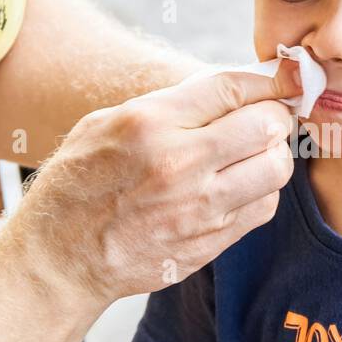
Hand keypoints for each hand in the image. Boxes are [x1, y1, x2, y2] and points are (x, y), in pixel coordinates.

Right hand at [7, 69, 300, 304]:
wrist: (60, 259)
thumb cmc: (79, 184)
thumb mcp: (105, 124)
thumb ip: (167, 104)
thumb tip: (229, 90)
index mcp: (149, 124)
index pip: (232, 88)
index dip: (267, 81)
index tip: (281, 81)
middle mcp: (179, 165)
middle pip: (266, 126)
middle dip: (275, 116)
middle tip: (268, 118)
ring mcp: (198, 209)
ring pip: (275, 169)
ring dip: (274, 154)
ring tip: (257, 152)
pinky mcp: (209, 242)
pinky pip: (264, 207)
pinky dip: (263, 190)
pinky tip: (243, 184)